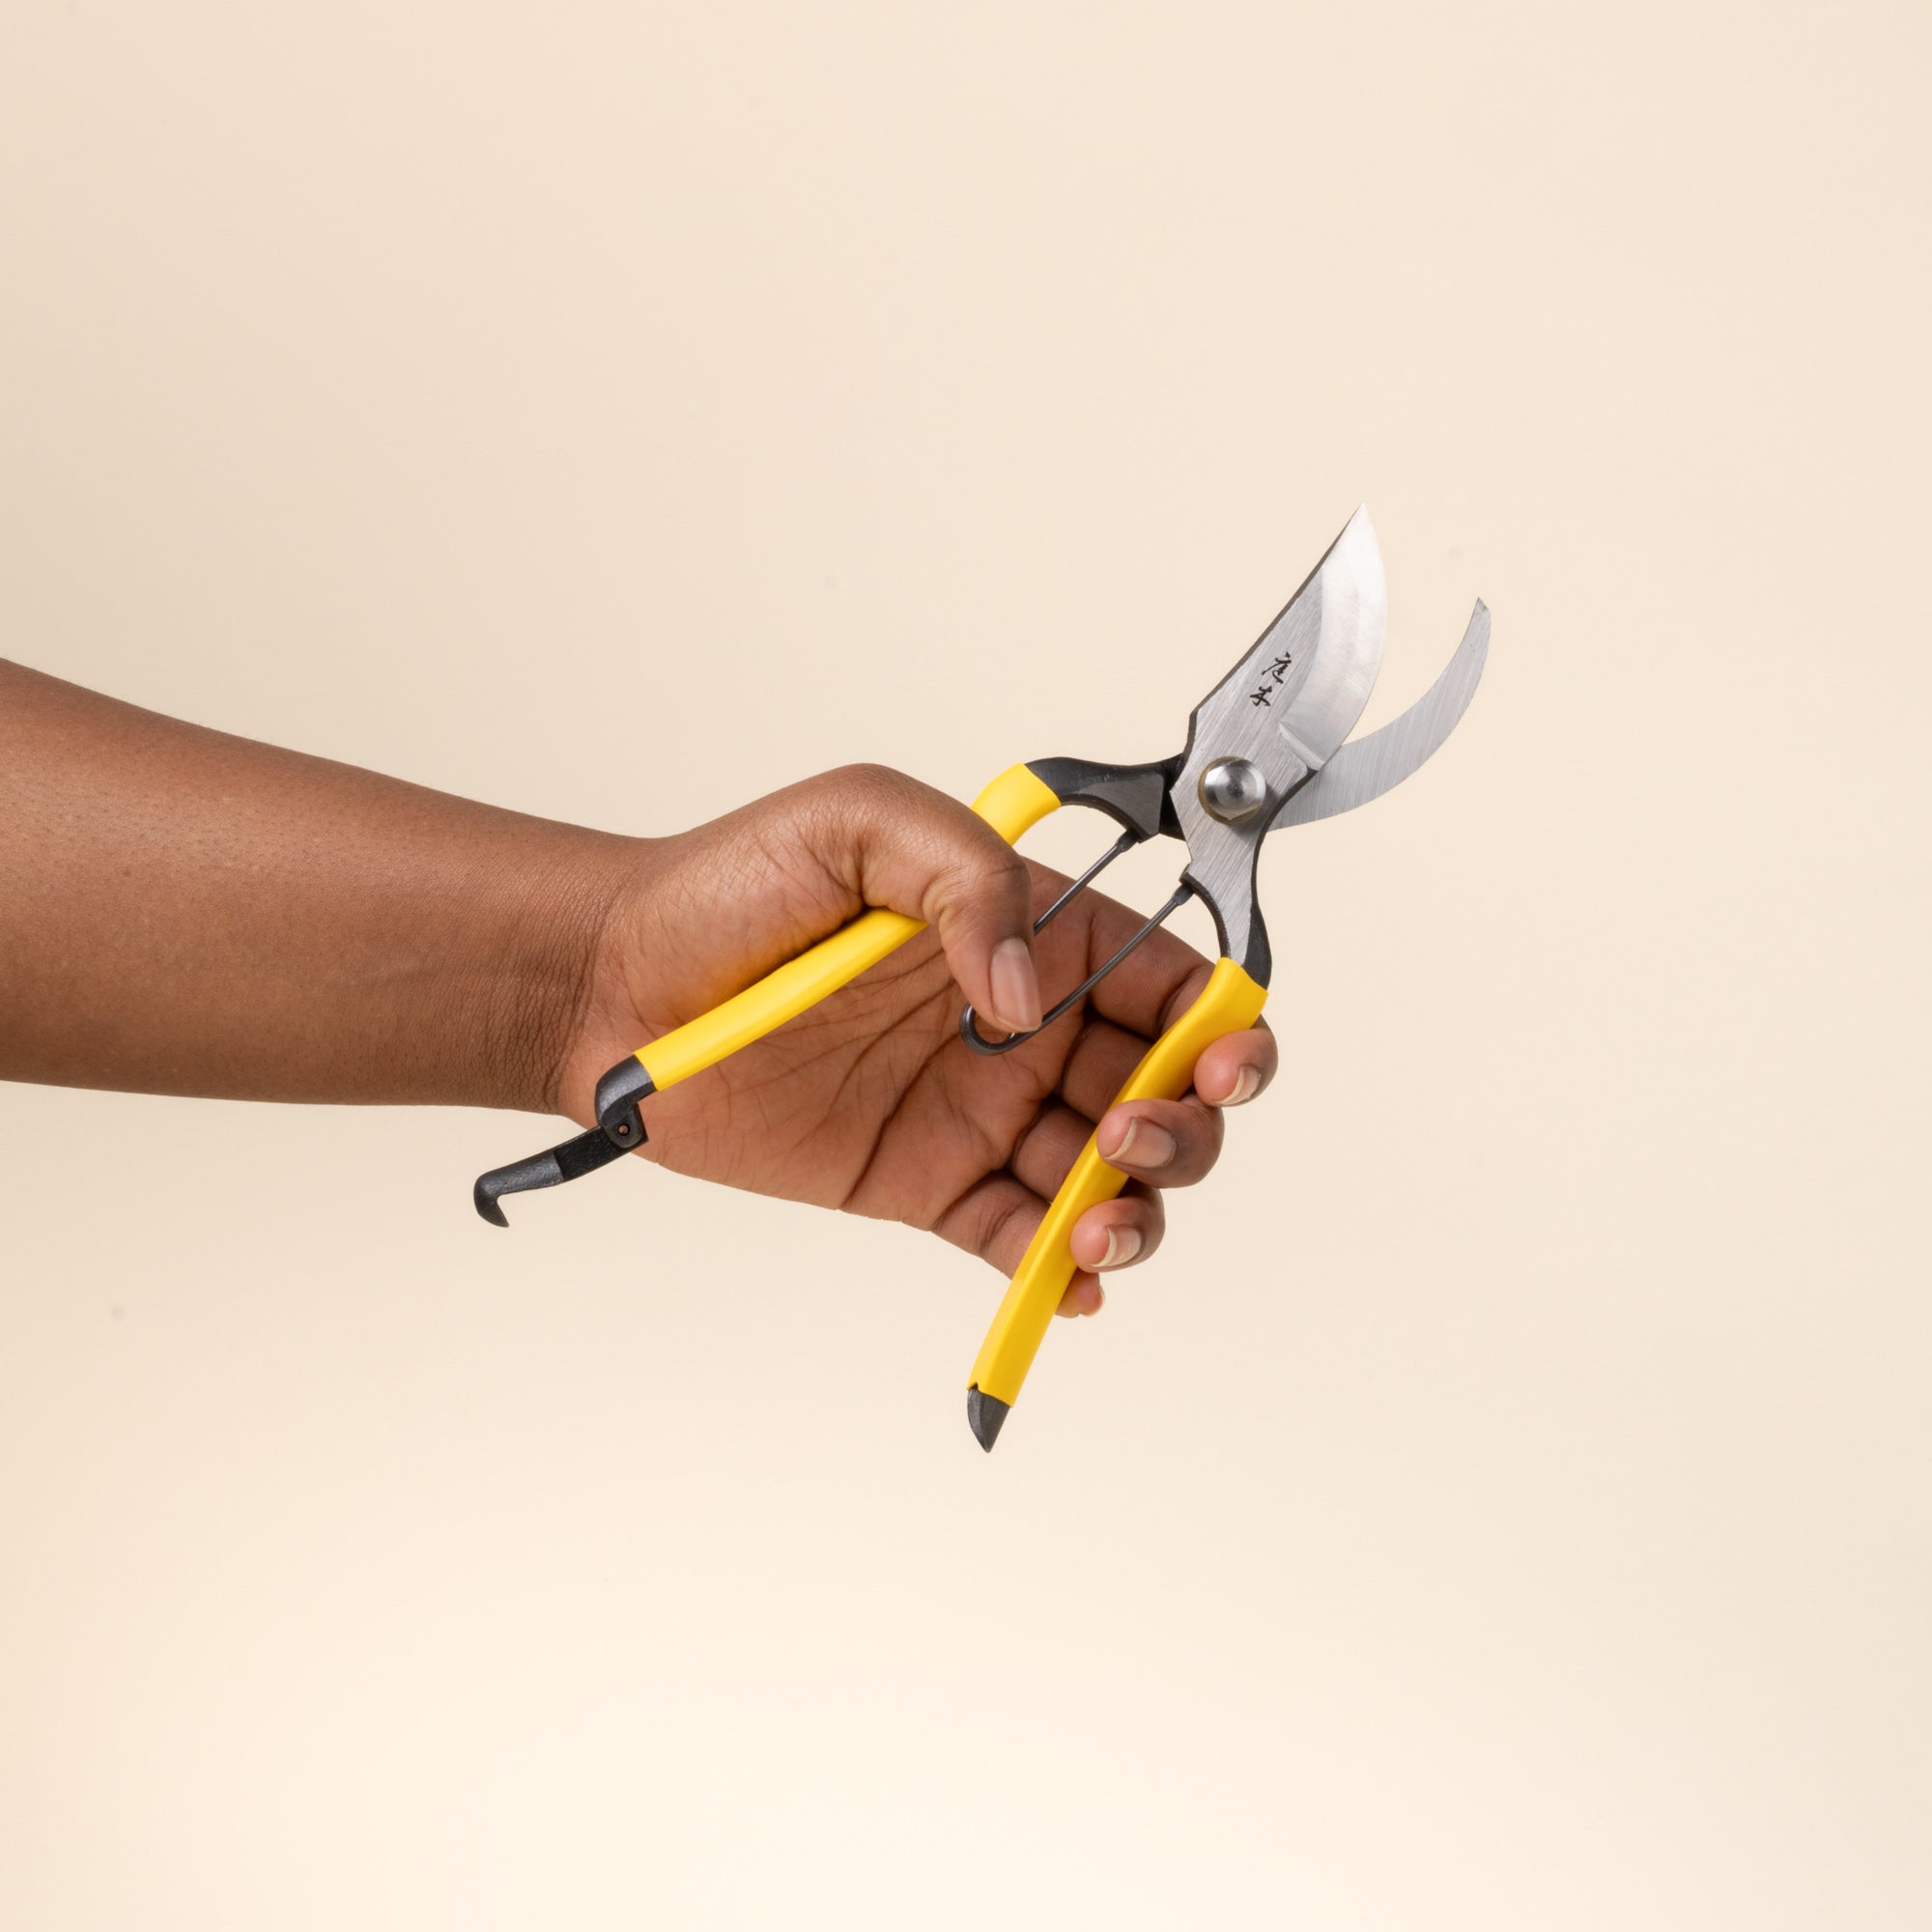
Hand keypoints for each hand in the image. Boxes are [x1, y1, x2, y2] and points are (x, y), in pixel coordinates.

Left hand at [554, 766, 1275, 1315]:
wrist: (615, 988)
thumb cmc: (728, 888)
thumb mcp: (857, 820)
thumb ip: (968, 879)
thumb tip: (1026, 997)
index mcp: (1032, 937)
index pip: (1171, 984)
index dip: (1224, 1028)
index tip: (1222, 1062)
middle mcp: (1023, 1030)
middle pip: (1166, 1092)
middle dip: (1188, 1129)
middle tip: (1129, 1135)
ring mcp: (978, 1112)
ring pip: (1107, 1178)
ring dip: (1135, 1210)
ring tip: (1093, 1219)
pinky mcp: (923, 1184)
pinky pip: (1014, 1236)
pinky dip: (1056, 1270)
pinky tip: (1063, 1277)